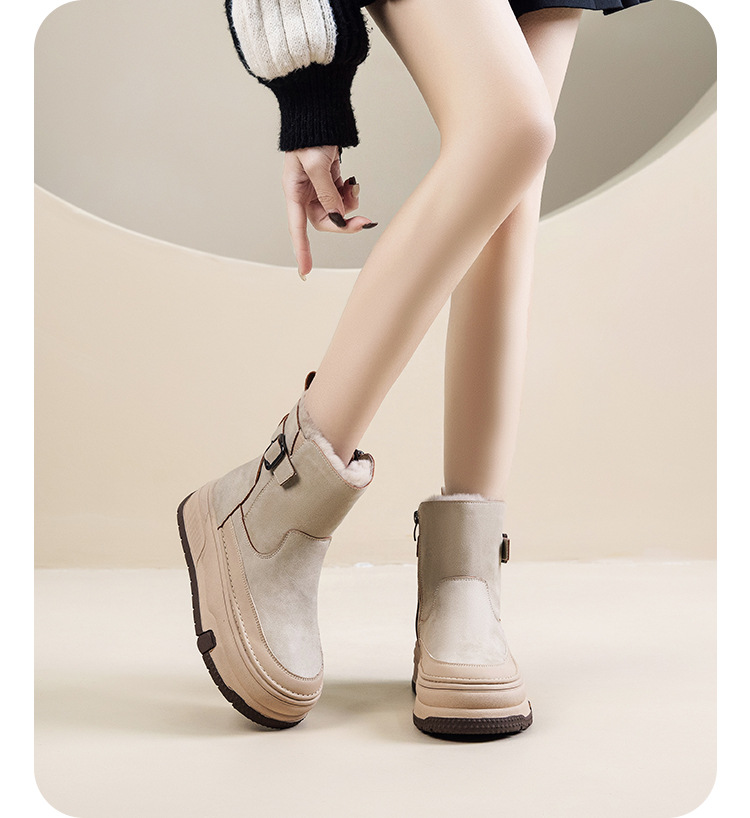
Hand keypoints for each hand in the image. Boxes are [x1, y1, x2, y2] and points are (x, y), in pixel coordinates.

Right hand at [282, 146, 377, 279]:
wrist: (320, 112)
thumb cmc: (311, 134)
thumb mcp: (317, 165)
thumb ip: (327, 194)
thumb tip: (337, 218)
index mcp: (294, 191)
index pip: (298, 228)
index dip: (302, 250)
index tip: (305, 271)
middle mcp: (304, 193)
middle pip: (325, 221)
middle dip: (344, 222)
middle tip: (365, 222)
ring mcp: (318, 188)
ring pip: (337, 211)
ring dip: (349, 206)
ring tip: (353, 187)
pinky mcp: (330, 181)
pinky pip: (343, 198)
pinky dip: (350, 194)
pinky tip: (351, 182)